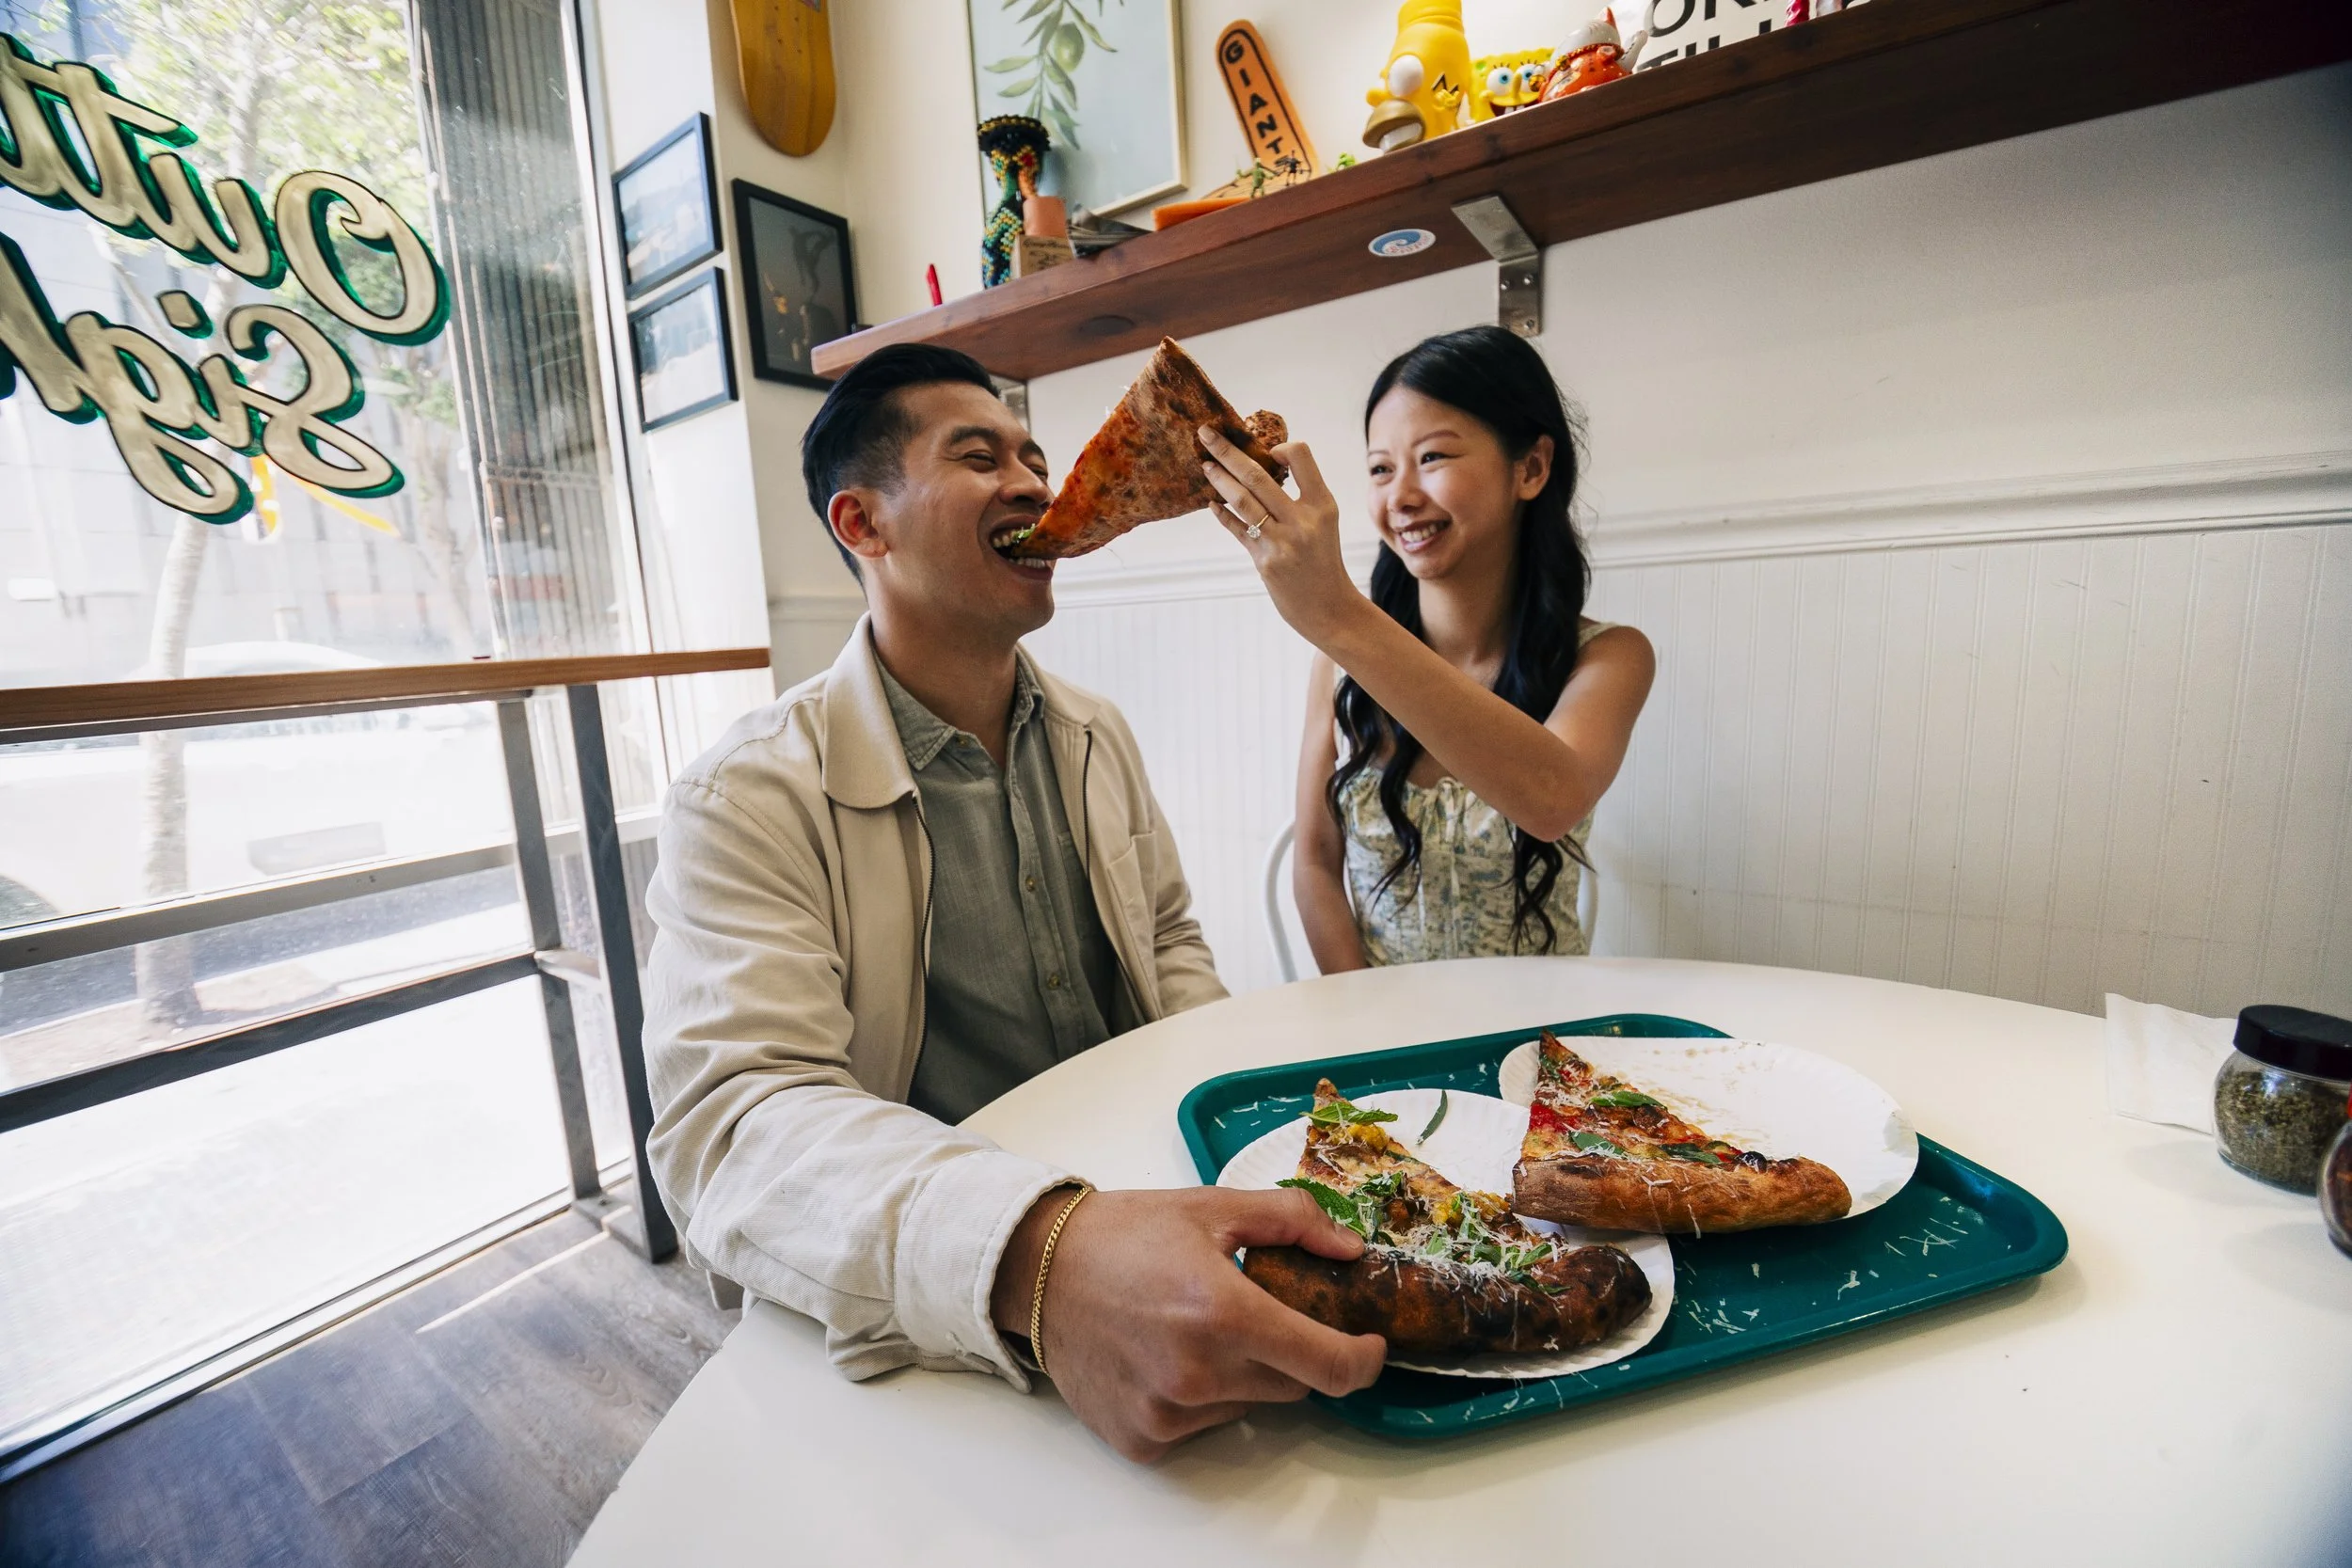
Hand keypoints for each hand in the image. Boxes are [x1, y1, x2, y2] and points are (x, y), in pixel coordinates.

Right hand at [992, 1186, 1386, 1461]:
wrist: (1035, 1269)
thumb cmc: (1125, 1234)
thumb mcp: (1213, 1206)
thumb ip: (1293, 1221)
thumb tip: (1350, 1249)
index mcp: (1223, 1311)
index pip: (1328, 1365)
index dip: (1363, 1360)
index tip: (1369, 1344)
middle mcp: (1197, 1373)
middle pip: (1293, 1384)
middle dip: (1291, 1349)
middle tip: (1259, 1312)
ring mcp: (1167, 1413)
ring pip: (1249, 1407)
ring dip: (1245, 1374)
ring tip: (1200, 1329)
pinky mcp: (1142, 1438)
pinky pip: (1203, 1426)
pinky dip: (1202, 1398)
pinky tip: (1168, 1357)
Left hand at [1197, 426, 1366, 647]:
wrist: (1329, 608)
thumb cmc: (1323, 561)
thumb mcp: (1324, 522)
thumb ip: (1299, 497)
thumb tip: (1262, 467)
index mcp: (1322, 504)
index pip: (1300, 456)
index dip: (1280, 447)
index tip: (1265, 450)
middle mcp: (1303, 520)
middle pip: (1258, 475)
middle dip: (1228, 451)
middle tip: (1206, 433)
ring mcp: (1282, 541)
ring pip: (1242, 500)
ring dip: (1219, 479)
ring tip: (1205, 465)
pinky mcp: (1265, 561)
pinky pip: (1237, 529)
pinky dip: (1222, 514)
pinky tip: (1211, 503)